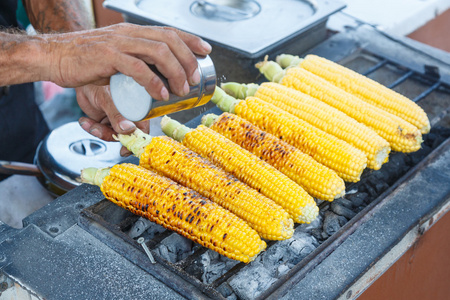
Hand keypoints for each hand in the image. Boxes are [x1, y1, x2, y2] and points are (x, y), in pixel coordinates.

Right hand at [43, 23, 211, 99]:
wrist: (55, 56)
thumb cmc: (85, 59)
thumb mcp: (116, 55)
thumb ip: (134, 61)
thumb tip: (155, 77)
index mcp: (133, 32)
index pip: (169, 31)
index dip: (191, 40)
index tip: (206, 51)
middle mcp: (129, 33)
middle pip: (169, 40)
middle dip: (188, 59)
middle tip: (195, 78)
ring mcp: (118, 43)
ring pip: (158, 51)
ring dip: (176, 71)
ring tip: (182, 88)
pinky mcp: (107, 57)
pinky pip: (137, 67)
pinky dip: (153, 81)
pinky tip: (161, 93)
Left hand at [76, 85, 147, 155]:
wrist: (80, 80)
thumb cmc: (98, 82)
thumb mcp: (107, 98)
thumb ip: (117, 115)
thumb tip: (128, 130)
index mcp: (137, 108)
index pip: (142, 129)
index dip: (135, 140)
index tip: (126, 149)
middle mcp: (129, 115)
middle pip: (127, 135)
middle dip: (112, 136)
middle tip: (101, 132)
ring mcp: (117, 118)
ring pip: (113, 135)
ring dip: (100, 132)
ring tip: (90, 124)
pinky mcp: (106, 121)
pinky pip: (101, 132)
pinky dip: (92, 128)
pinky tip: (85, 120)